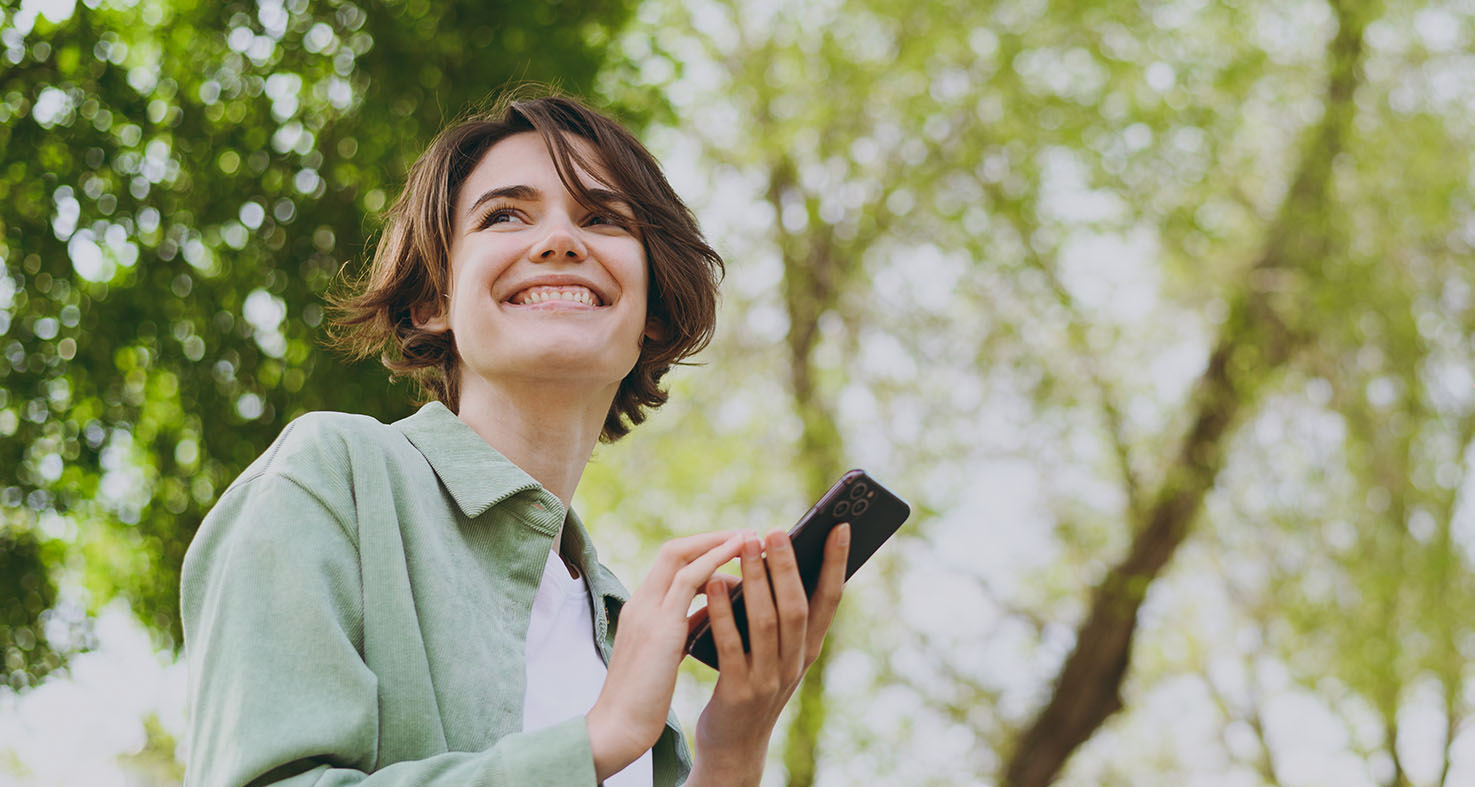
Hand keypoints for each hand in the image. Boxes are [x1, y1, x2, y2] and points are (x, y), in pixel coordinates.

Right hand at [586, 530, 745, 780]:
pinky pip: (689, 580)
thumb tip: (713, 610)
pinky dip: (715, 562)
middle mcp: (641, 602)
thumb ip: (683, 627)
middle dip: (713, 538)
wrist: (619, 727)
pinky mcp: (659, 626)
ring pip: (681, 556)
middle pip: (675, 550)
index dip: (702, 551)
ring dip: (718, 542)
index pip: (670, 564)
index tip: (733, 547)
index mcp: (641, 609)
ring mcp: (647, 610)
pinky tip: (740, 560)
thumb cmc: (642, 698)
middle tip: (748, 534)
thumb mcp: (665, 653)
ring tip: (751, 538)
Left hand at [688, 523, 850, 785]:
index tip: (841, 527)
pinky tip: (712, 585)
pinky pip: (731, 645)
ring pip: (767, 622)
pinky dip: (723, 613)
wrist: (734, 747)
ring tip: (744, 545)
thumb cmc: (752, 684)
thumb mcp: (778, 652)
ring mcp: (768, 679)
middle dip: (788, 565)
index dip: (837, 564)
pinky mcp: (738, 692)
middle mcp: (795, 663)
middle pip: (796, 607)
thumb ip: (781, 615)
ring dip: (755, 579)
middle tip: (775, 530)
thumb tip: (775, 557)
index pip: (830, 600)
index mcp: (809, 649)